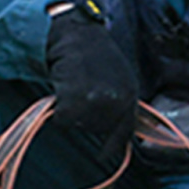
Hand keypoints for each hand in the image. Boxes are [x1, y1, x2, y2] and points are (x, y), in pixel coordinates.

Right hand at [44, 5, 137, 153]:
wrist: (74, 33)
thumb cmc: (92, 53)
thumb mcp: (118, 76)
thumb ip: (119, 101)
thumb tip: (117, 135)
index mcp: (130, 93)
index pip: (125, 130)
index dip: (113, 145)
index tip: (103, 156)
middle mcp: (118, 100)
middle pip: (97, 128)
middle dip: (86, 117)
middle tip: (79, 93)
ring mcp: (97, 101)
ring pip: (79, 124)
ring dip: (72, 112)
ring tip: (72, 87)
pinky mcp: (76, 99)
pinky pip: (63, 119)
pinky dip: (57, 109)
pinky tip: (61, 90)